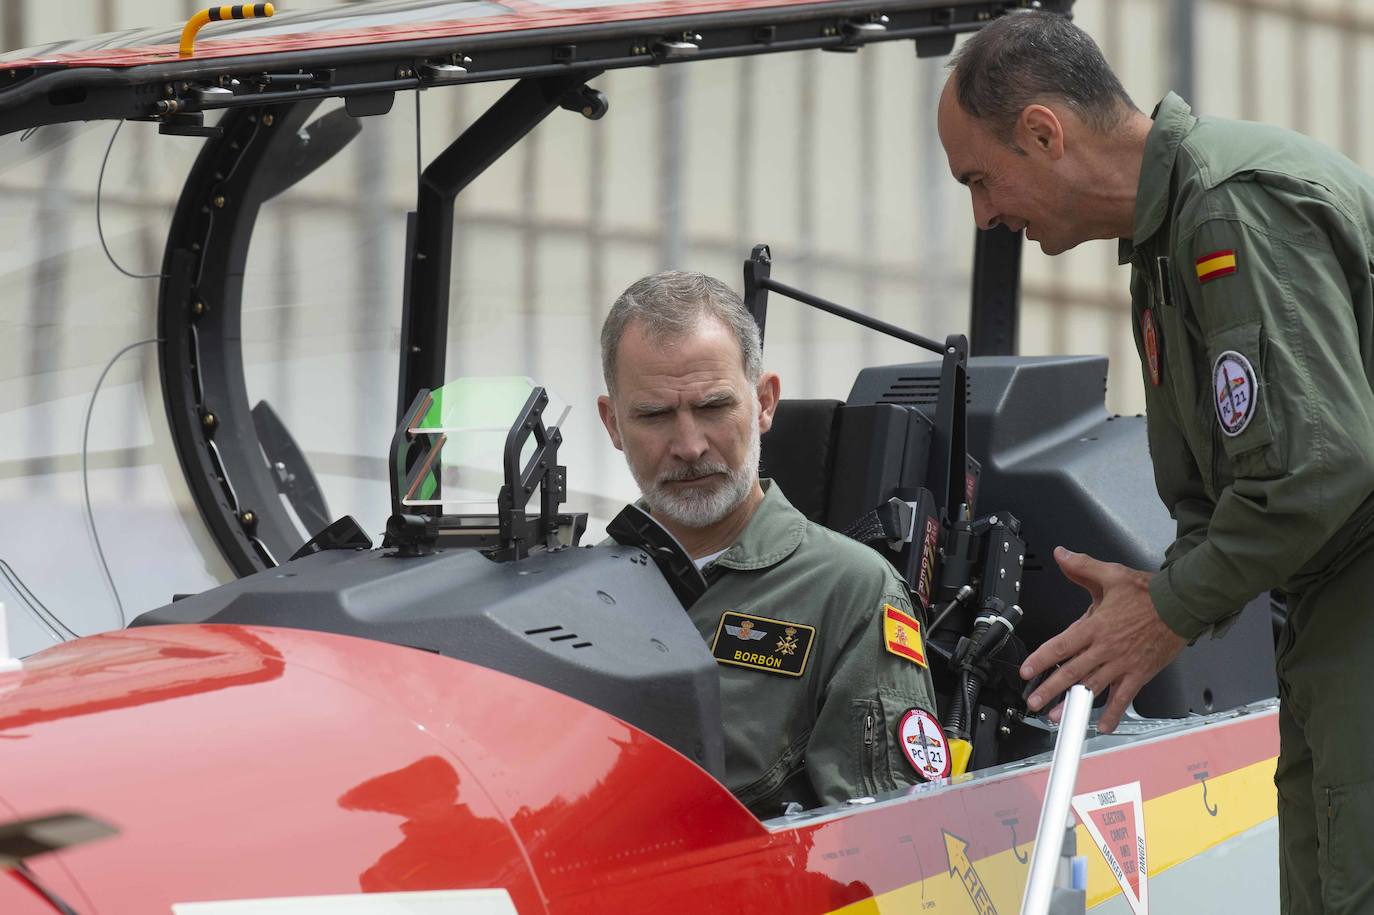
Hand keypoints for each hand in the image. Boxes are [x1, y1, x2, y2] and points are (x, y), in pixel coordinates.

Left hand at [1020, 547, 1186, 732]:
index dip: (1042, 660)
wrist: (1183, 606)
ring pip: (1093, 688)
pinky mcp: (1139, 673)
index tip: (1027, 671)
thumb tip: (1061, 555)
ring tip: (1057, 717)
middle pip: (1073, 672)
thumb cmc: (1149, 593)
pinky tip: (1103, 725)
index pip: (1062, 646)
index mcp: (1096, 626)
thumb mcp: (1112, 574)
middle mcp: (1106, 649)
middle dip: (1051, 689)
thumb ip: (1082, 567)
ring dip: (1074, 704)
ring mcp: (1122, 664)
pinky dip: (1113, 713)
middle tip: (1034, 702)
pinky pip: (1124, 697)